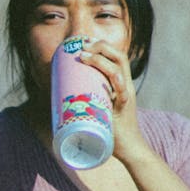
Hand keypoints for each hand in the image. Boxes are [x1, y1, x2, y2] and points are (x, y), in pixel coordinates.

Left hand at [78, 42, 142, 158]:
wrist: (130, 149)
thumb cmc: (112, 132)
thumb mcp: (99, 110)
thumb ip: (87, 101)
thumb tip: (59, 97)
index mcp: (121, 84)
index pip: (116, 57)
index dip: (101, 45)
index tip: (84, 41)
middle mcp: (126, 86)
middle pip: (119, 57)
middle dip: (100, 46)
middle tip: (82, 45)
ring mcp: (127, 96)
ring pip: (118, 69)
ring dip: (101, 59)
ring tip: (84, 55)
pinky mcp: (125, 108)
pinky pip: (122, 91)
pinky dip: (115, 83)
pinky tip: (106, 77)